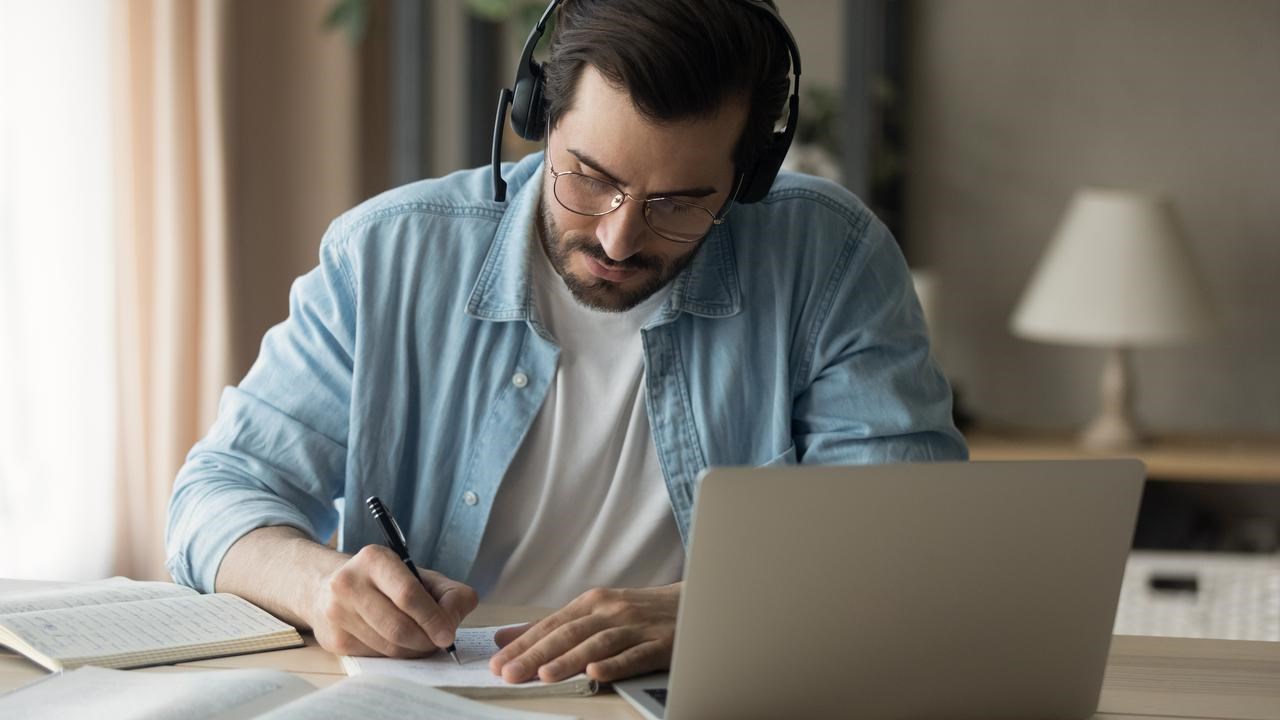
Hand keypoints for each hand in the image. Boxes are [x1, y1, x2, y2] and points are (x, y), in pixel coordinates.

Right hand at [307, 544, 478, 657]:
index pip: (408, 595)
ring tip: (422, 641)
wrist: (327, 587)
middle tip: (438, 642)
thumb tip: (453, 621)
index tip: (448, 635)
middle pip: (398, 627)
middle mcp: (349, 584)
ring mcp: (337, 613)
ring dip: (413, 650)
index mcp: (374, 559)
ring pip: (388, 647)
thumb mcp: (418, 574)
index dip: (432, 618)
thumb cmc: (385, 582)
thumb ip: (448, 592)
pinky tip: (398, 643)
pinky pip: (376, 657)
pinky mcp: (335, 640)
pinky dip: (395, 656)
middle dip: (426, 640)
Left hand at [489, 583, 679, 683]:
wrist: (695, 604)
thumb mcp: (595, 612)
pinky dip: (614, 664)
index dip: (522, 643)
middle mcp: (611, 611)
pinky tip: (596, 673)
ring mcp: (636, 627)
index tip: (497, 661)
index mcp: (593, 602)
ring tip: (544, 674)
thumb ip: (553, 627)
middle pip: (569, 633)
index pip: (551, 624)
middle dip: (535, 654)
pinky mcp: (660, 644)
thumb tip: (505, 637)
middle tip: (509, 672)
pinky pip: (635, 656)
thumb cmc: (640, 613)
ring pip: (597, 644)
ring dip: (569, 659)